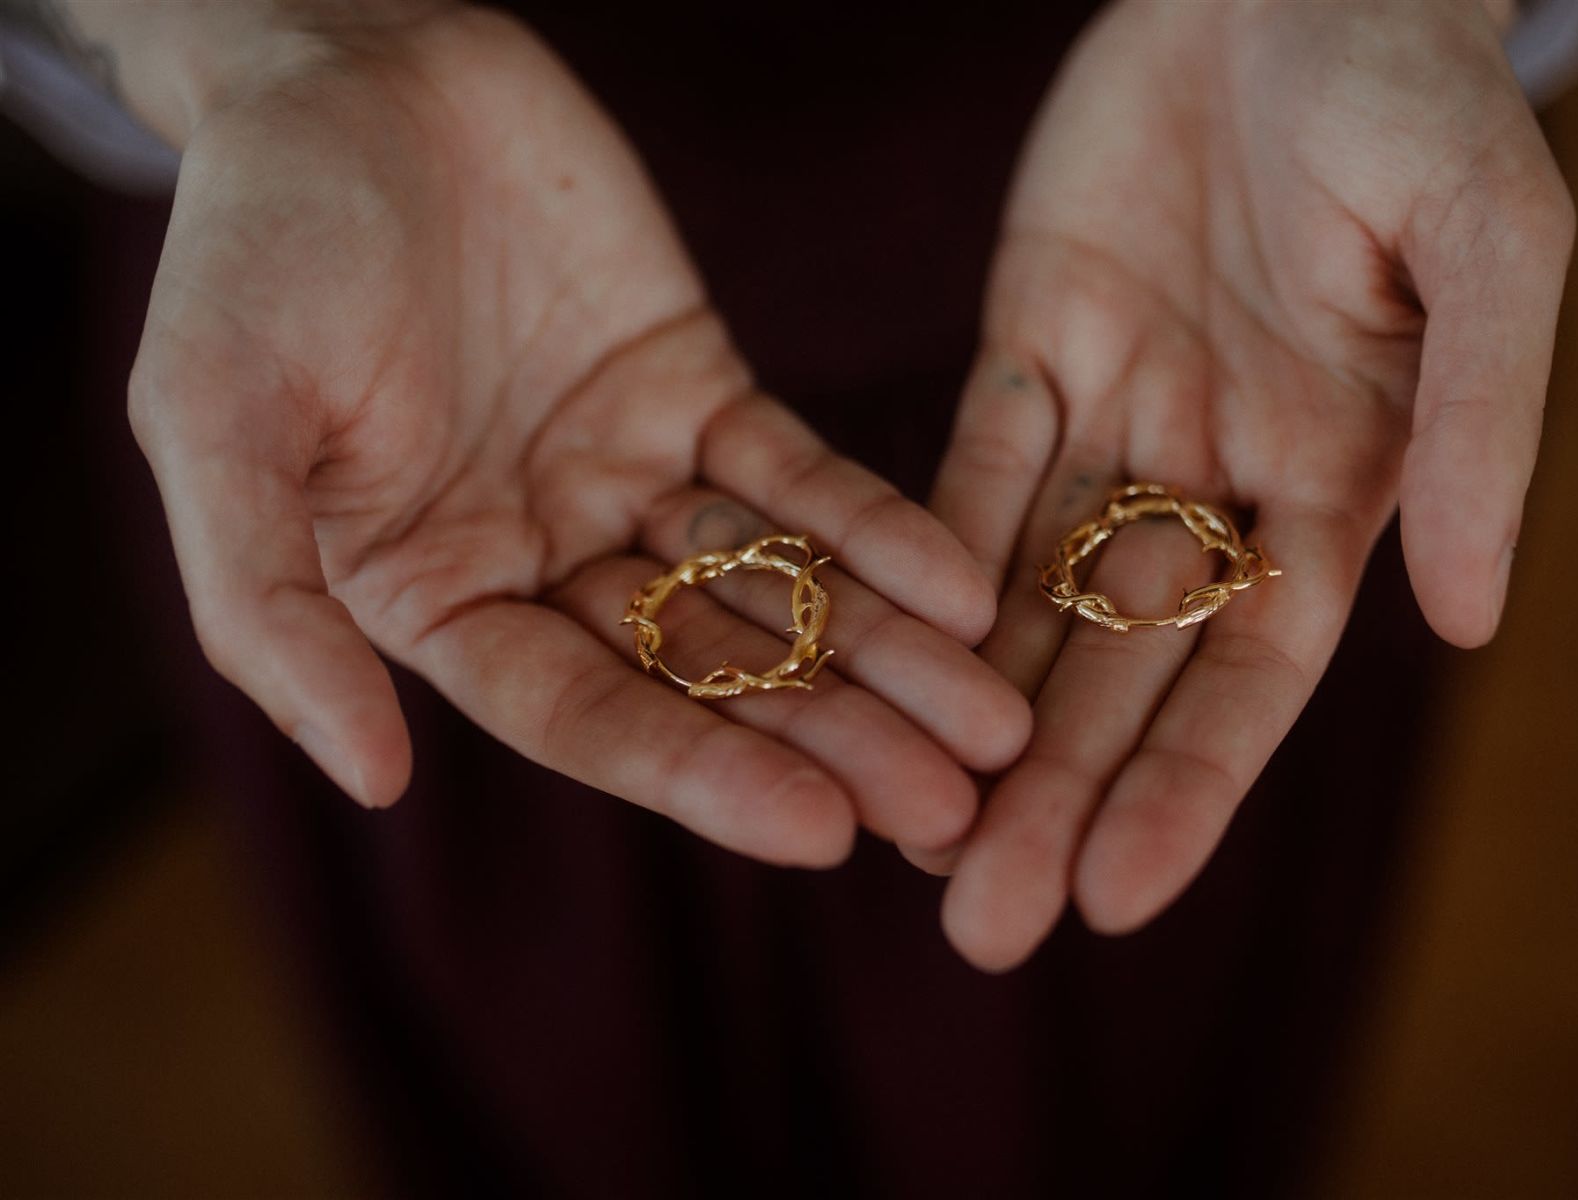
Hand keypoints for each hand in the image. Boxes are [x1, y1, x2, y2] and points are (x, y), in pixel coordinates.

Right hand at [127, 5, 1027, 864]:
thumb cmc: (252, 246)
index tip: (818, 830)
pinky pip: (799, 472)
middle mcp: (541, 559)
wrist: (349, 72)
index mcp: (433, 597)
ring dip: (883, 655)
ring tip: (992, 722)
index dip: (698, 773)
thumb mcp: (211, 422)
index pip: (581, 714)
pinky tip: (961, 585)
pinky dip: (877, 527)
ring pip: (771, 588)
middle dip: (828, 737)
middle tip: (951, 809)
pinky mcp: (697, 390)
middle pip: (704, 673)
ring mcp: (627, 477)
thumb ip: (274, 608)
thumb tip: (370, 779)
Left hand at [928, 0, 1574, 966]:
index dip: (1190, 787)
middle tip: (979, 927)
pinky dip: (921, 561)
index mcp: (1345, 480)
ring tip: (903, 837)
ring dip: (968, 713)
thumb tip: (1474, 624)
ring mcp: (1123, 412)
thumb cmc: (1423, 97)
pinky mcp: (1034, 339)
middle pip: (1126, 667)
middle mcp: (1225, 474)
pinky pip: (970, 463)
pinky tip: (861, 654)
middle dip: (1056, 796)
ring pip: (1034, 592)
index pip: (1257, 672)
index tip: (1115, 899)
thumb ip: (1484, 430)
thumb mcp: (1491, 249)